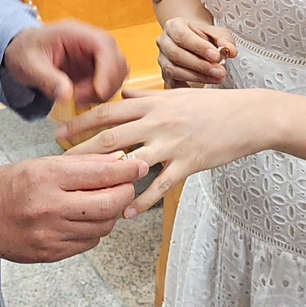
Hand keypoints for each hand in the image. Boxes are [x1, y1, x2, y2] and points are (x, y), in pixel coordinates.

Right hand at [0, 152, 148, 262]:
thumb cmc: (4, 187)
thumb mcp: (38, 165)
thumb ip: (79, 164)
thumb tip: (117, 161)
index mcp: (45, 178)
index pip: (100, 174)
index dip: (126, 169)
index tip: (138, 165)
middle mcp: (49, 208)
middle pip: (108, 204)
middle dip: (125, 193)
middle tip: (125, 186)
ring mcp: (50, 235)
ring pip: (103, 226)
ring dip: (110, 213)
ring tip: (102, 201)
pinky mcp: (50, 254)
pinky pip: (88, 243)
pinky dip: (94, 230)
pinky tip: (84, 219)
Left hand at [4, 21, 127, 112]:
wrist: (21, 52)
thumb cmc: (24, 52)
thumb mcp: (29, 66)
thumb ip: (48, 80)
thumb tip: (67, 95)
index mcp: (76, 33)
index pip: (104, 46)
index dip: (108, 69)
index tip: (99, 92)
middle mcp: (91, 40)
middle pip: (117, 59)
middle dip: (106, 83)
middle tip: (82, 99)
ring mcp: (95, 54)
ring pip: (118, 71)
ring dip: (106, 89)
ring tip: (80, 99)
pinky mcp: (95, 67)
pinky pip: (110, 80)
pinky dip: (102, 92)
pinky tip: (82, 99)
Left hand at [56, 86, 278, 216]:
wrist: (248, 116)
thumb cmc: (211, 106)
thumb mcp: (176, 95)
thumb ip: (147, 95)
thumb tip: (123, 92)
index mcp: (153, 103)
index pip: (108, 110)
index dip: (80, 121)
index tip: (58, 131)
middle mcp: (158, 121)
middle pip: (111, 136)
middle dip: (80, 149)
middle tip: (56, 162)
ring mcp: (173, 143)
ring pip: (131, 161)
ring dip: (105, 178)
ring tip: (84, 193)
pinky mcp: (189, 163)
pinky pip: (160, 184)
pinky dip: (142, 200)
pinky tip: (127, 214)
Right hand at [157, 17, 236, 86]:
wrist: (193, 39)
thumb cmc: (204, 35)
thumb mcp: (216, 32)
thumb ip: (224, 40)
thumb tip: (231, 51)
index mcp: (174, 26)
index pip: (183, 36)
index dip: (199, 47)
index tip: (216, 56)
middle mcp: (164, 42)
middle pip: (176, 54)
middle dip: (200, 65)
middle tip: (220, 71)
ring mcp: (162, 59)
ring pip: (173, 70)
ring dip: (197, 77)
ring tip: (217, 78)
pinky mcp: (165, 74)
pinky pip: (174, 83)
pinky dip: (188, 87)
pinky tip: (204, 87)